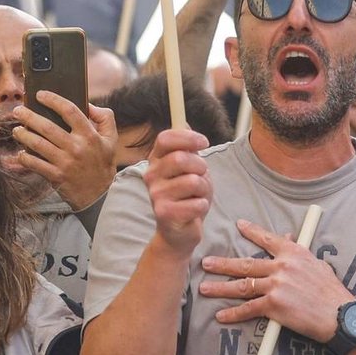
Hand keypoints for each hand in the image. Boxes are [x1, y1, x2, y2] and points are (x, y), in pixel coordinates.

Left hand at [12, 92, 117, 210]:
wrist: (99, 195)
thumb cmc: (102, 163)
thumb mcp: (111, 138)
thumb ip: (104, 117)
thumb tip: (88, 104)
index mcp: (89, 135)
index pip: (69, 110)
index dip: (53, 100)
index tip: (40, 94)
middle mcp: (76, 147)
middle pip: (47, 127)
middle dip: (29, 116)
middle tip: (18, 111)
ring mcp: (65, 162)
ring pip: (37, 144)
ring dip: (23, 135)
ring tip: (17, 130)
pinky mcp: (56, 176)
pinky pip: (35, 164)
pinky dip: (24, 157)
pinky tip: (20, 152)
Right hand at [143, 128, 212, 255]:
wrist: (179, 232)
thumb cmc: (187, 197)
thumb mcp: (190, 168)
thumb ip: (187, 147)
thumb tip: (184, 121)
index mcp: (156, 160)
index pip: (165, 138)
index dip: (187, 137)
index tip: (204, 142)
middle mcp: (151, 175)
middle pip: (180, 158)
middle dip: (201, 166)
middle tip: (202, 176)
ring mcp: (156, 195)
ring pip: (192, 181)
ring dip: (204, 189)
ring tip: (198, 196)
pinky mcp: (164, 213)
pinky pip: (196, 202)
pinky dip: (202, 205)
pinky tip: (195, 210)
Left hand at [198, 219, 354, 342]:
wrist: (340, 314)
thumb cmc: (331, 291)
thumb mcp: (317, 264)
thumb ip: (299, 253)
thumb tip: (289, 238)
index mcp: (293, 252)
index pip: (267, 238)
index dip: (251, 231)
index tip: (238, 226)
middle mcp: (281, 266)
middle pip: (246, 263)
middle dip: (223, 264)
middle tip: (206, 263)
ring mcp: (276, 285)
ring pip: (242, 285)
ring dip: (221, 288)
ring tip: (205, 288)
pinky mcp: (274, 305)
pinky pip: (249, 309)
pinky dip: (233, 314)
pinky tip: (221, 315)